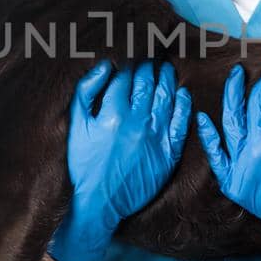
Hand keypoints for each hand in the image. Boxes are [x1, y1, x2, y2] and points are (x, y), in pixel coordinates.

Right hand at [50, 60, 191, 260]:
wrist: (99, 203)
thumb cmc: (83, 164)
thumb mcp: (76, 127)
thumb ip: (86, 93)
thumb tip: (104, 67)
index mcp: (113, 114)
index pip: (125, 78)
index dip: (129, 64)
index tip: (131, 56)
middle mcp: (138, 122)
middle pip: (148, 84)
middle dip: (149, 67)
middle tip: (151, 57)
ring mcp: (156, 137)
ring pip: (167, 98)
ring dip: (167, 80)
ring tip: (166, 69)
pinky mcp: (168, 152)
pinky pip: (181, 123)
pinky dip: (184, 105)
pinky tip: (183, 93)